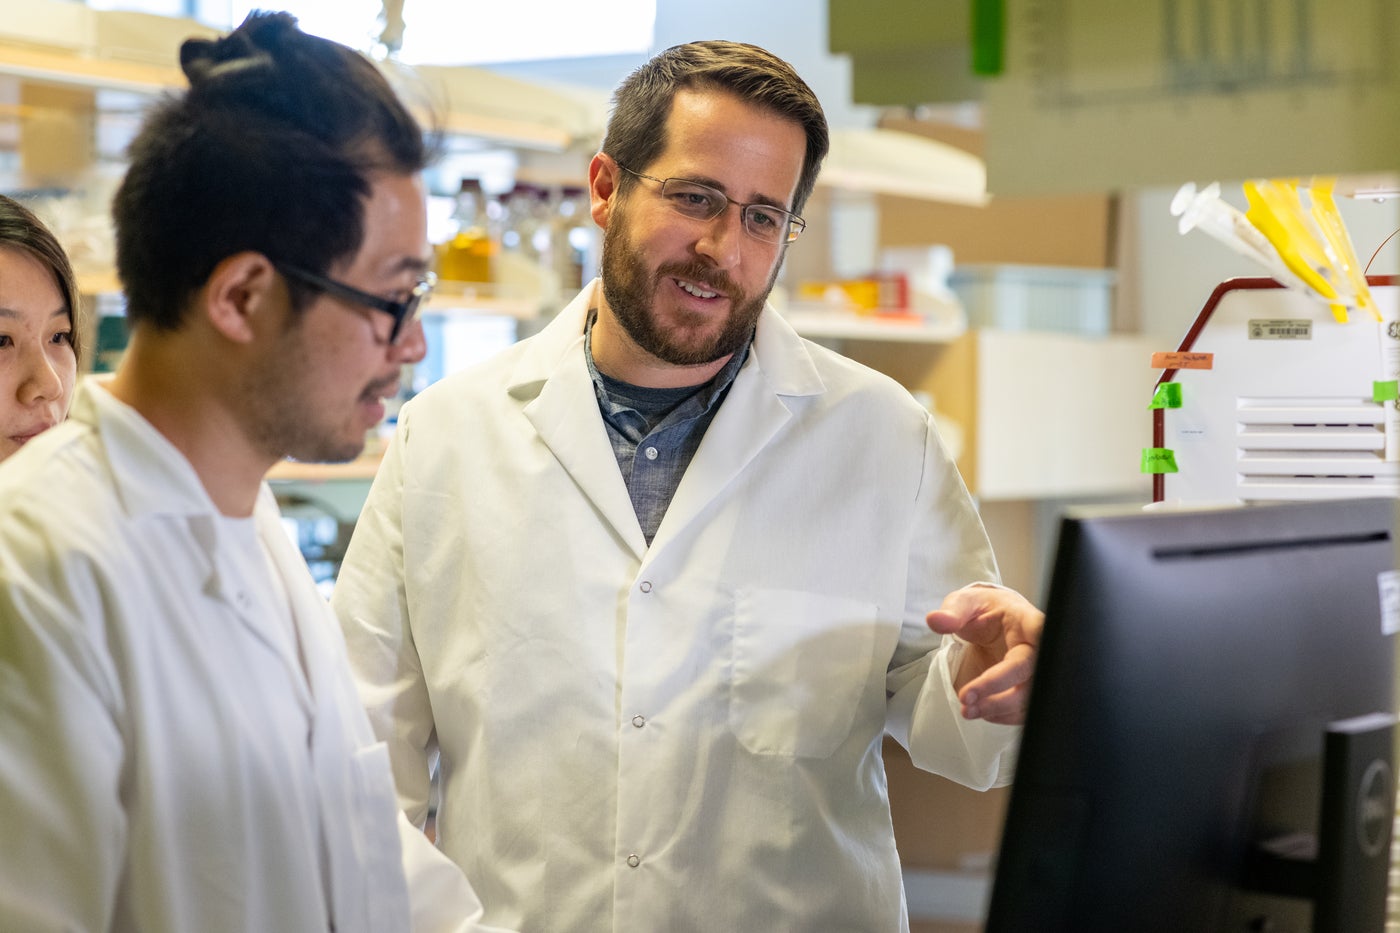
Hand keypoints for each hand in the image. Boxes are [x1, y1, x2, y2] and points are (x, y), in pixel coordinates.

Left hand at [926, 585, 1042, 724]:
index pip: (1040, 632)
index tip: (1015, 666)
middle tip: (966, 697)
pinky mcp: (1026, 687)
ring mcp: (1034, 670)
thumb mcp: (964, 603)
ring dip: (1000, 708)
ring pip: (1031, 696)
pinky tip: (982, 712)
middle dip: (999, 688)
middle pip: (1032, 672)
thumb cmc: (983, 609)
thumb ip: (952, 612)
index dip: (1039, 648)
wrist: (991, 620)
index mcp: (1025, 620)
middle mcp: (1035, 647)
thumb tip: (936, 620)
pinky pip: (1024, 708)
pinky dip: (1003, 715)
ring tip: (968, 710)